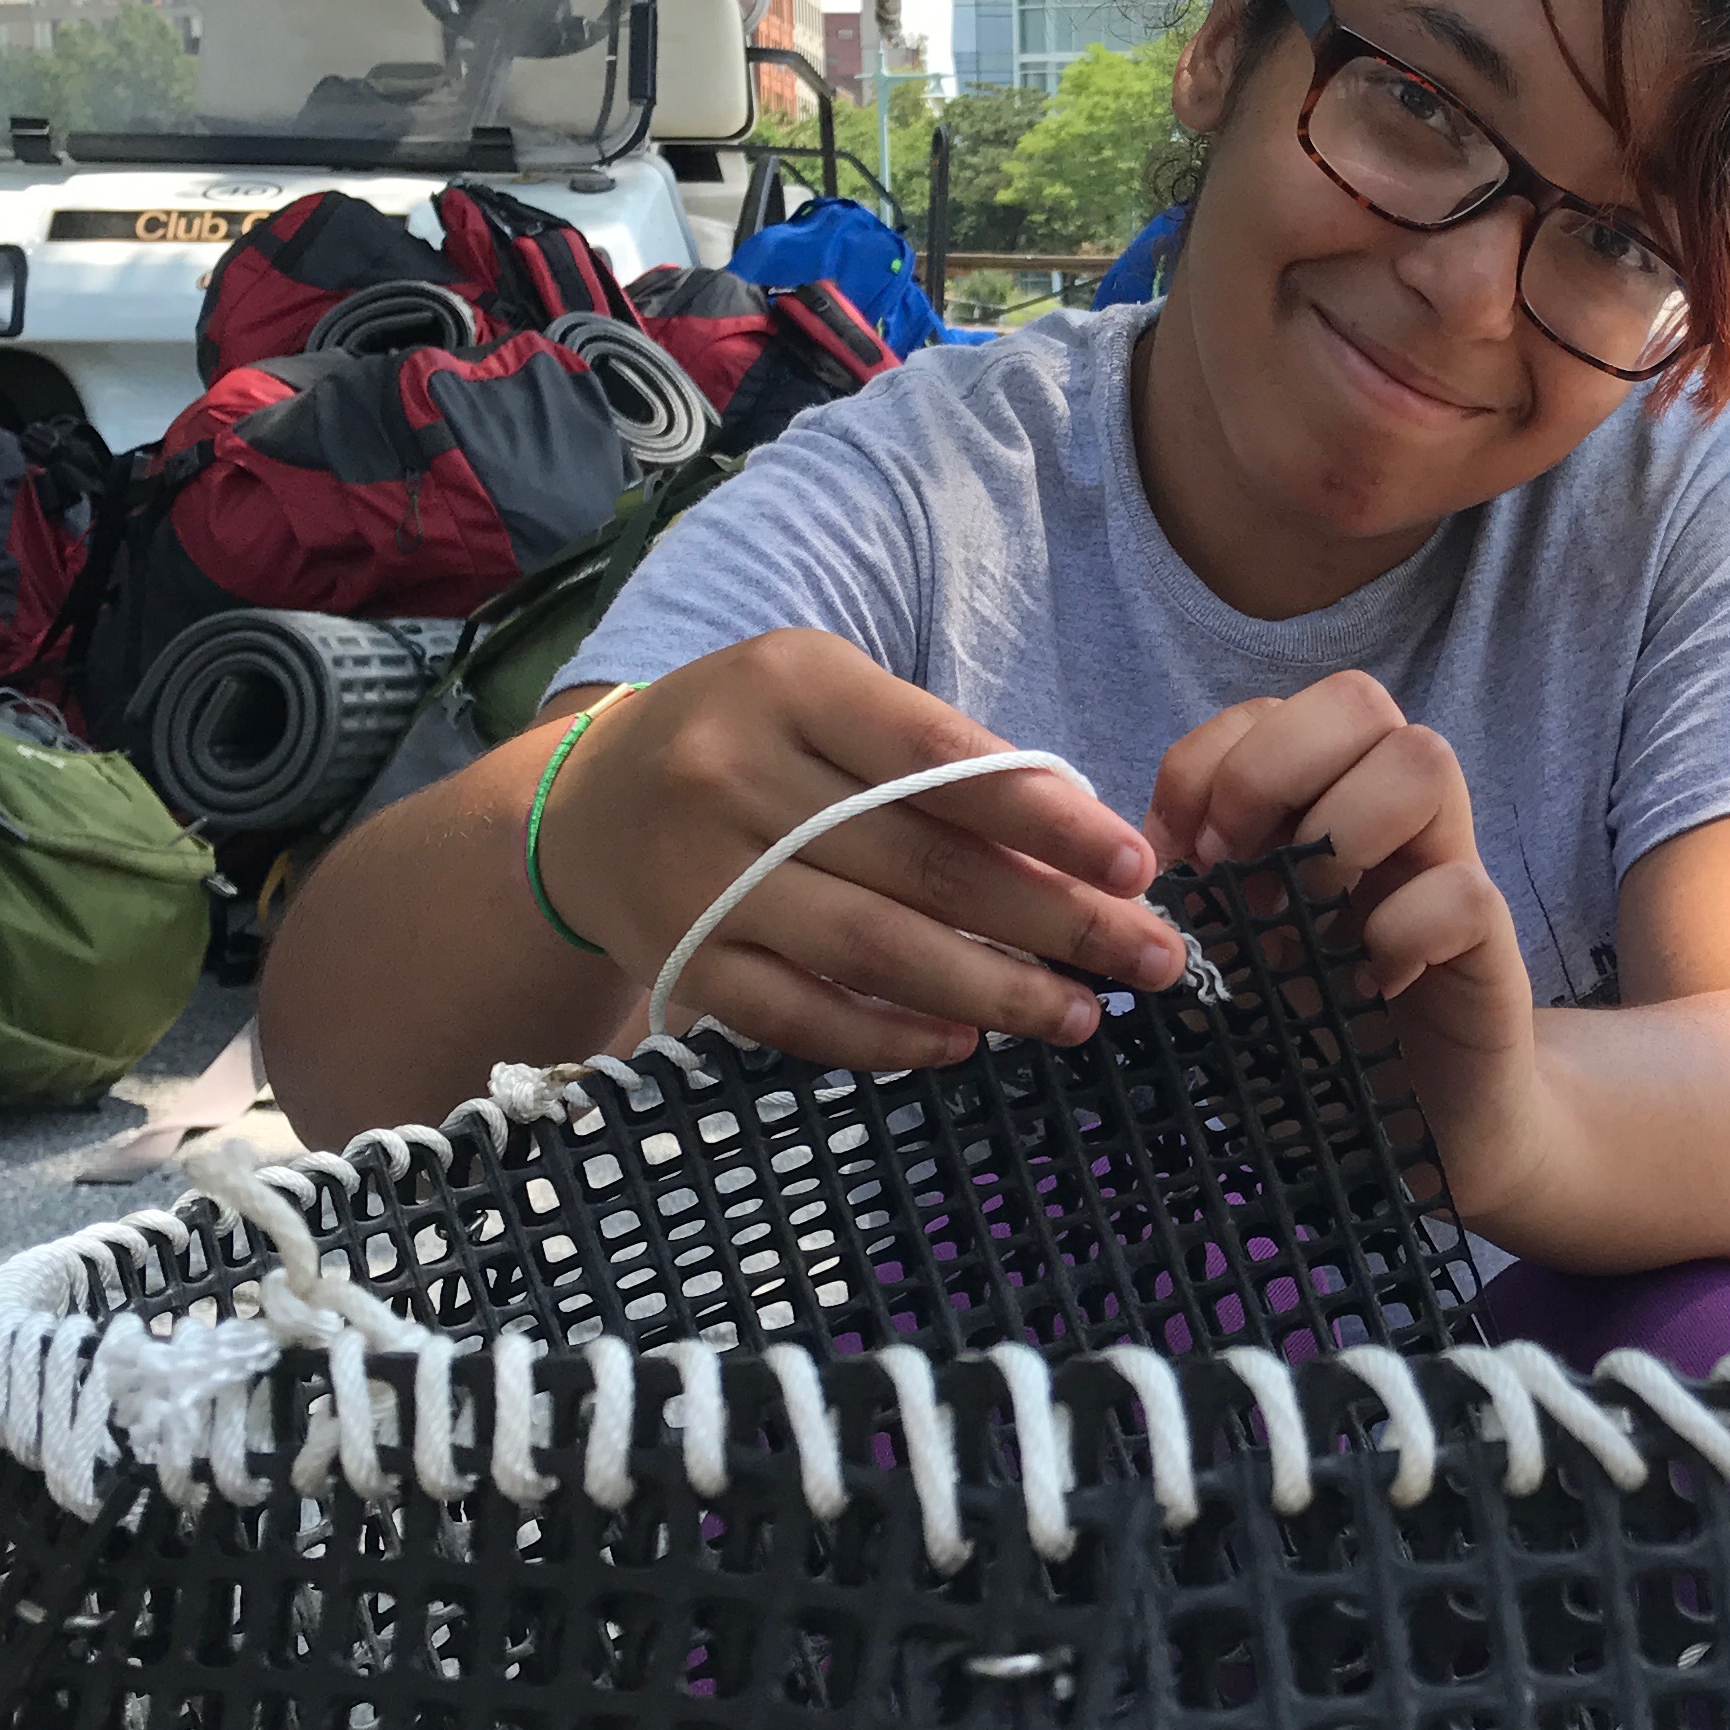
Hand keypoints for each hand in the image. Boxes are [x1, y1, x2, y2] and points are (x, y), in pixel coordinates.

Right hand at [539, 630, 1187, 1067]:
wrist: (580, 807)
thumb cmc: (746, 742)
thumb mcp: (825, 699)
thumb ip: (936, 756)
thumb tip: (1081, 839)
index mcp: (792, 684)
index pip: (940, 758)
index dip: (1044, 818)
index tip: (1133, 864)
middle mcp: (736, 775)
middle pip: (924, 863)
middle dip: (1054, 918)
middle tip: (1149, 956)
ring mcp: (703, 877)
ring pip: (873, 949)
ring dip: (992, 990)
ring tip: (1080, 1013)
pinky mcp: (684, 960)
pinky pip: (802, 1017)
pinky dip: (890, 1039)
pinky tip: (965, 1045)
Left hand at [1145, 672, 1561, 1232]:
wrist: (1428, 1120)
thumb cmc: (1321, 1019)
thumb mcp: (1236, 948)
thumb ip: (1195, 895)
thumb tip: (1137, 863)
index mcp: (1319, 796)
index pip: (1266, 711)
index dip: (1207, 764)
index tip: (1178, 856)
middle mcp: (1388, 807)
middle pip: (1357, 698)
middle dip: (1273, 769)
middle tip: (1237, 867)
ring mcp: (1448, 860)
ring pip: (1425, 758)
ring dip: (1343, 828)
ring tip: (1305, 917)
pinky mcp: (1491, 933)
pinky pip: (1461, 889)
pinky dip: (1400, 933)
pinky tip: (1365, 983)